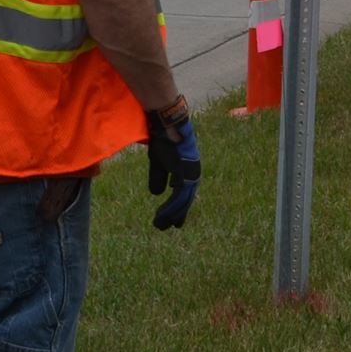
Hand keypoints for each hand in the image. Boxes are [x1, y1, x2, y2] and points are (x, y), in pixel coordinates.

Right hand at [144, 99, 199, 228]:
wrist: (166, 124)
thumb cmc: (164, 140)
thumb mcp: (159, 162)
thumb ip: (159, 177)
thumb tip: (157, 194)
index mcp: (188, 171)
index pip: (186, 194)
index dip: (179, 208)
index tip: (173, 221)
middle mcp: (193, 173)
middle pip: (185, 200)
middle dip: (175, 215)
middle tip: (164, 227)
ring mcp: (190, 173)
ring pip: (182, 201)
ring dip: (170, 215)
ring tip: (159, 225)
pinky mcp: (184, 172)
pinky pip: (178, 196)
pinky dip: (170, 208)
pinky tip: (162, 216)